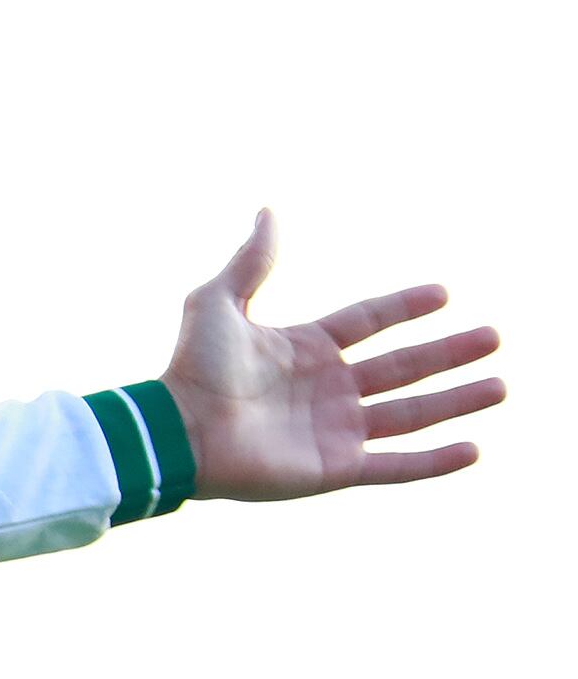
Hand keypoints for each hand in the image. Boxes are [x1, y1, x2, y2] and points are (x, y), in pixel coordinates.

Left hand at [160, 212, 501, 498]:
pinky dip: (434, 462)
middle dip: (449, 353)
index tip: (443, 293)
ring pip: (411, 414)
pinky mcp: (335, 468)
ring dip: (456, 401)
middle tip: (494, 336)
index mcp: (304, 349)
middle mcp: (325, 389)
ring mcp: (333, 430)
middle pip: (402, 367)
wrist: (178, 429)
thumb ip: (251, 260)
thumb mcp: (218, 301)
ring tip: (500, 386)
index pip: (367, 323)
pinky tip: (473, 451)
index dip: (403, 307)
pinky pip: (396, 466)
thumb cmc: (191, 367)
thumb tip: (268, 210)